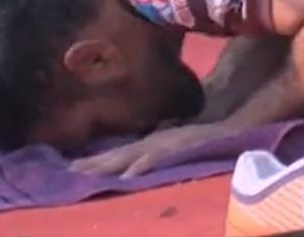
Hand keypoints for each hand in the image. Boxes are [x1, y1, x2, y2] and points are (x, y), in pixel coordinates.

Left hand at [70, 122, 228, 178]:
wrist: (232, 127)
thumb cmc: (205, 137)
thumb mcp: (176, 145)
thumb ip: (159, 150)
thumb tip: (140, 162)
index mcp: (152, 143)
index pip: (120, 153)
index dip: (98, 160)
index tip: (74, 167)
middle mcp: (154, 141)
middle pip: (119, 154)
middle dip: (95, 163)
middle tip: (71, 171)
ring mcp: (166, 144)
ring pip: (132, 155)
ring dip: (110, 164)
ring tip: (88, 173)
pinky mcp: (180, 147)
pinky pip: (158, 157)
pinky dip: (142, 166)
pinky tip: (128, 175)